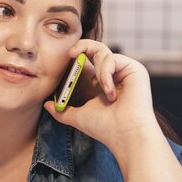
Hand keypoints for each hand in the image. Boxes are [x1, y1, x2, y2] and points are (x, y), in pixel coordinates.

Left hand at [44, 39, 159, 149]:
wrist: (124, 135)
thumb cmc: (105, 127)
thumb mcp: (77, 116)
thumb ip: (61, 110)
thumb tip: (47, 104)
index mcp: (100, 82)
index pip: (86, 60)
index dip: (75, 57)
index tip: (65, 58)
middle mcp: (112, 74)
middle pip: (95, 48)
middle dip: (82, 46)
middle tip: (70, 53)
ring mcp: (123, 70)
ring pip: (103, 52)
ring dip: (99, 71)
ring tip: (105, 93)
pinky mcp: (134, 68)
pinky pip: (113, 59)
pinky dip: (107, 73)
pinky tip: (111, 92)